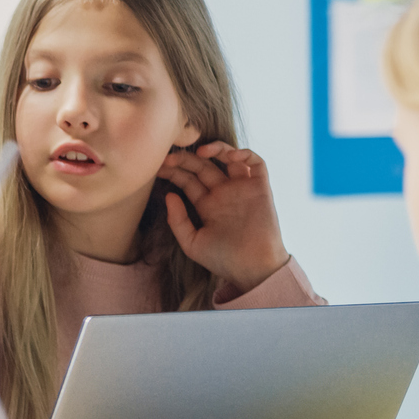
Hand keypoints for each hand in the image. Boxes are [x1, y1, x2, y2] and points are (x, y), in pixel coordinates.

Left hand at [159, 141, 288, 294]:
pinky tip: (230, 156)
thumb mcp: (192, 243)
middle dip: (186, 159)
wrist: (253, 270)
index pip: (188, 180)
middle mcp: (223, 193)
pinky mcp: (260, 188)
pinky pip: (256, 164)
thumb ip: (178, 221)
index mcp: (206, 205)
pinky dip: (245, 154)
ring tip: (200, 152)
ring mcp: (242, 189)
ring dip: (215, 148)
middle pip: (203, 166)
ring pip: (229, 158)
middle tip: (169, 156)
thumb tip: (169, 195)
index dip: (174, 171)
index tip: (158, 167)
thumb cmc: (223, 260)